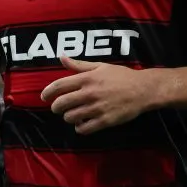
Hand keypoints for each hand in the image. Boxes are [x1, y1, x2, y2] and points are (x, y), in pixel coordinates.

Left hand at [41, 55, 161, 134]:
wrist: (142, 90)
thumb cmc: (121, 76)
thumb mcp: (100, 66)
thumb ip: (79, 65)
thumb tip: (62, 58)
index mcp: (87, 78)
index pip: (59, 86)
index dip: (47, 92)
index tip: (44, 97)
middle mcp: (89, 93)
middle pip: (61, 104)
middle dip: (56, 107)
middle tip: (58, 108)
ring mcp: (96, 108)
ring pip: (70, 117)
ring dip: (68, 117)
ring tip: (73, 114)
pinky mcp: (104, 121)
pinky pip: (83, 128)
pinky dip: (79, 127)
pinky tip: (82, 123)